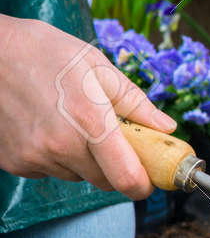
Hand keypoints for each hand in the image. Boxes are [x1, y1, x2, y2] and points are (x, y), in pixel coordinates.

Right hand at [0, 16, 175, 199]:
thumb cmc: (46, 52)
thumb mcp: (98, 67)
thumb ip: (136, 103)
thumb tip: (166, 127)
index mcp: (90, 121)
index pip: (125, 177)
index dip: (144, 184)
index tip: (151, 178)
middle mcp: (60, 146)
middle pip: (104, 180)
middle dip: (117, 166)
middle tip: (115, 138)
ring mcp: (34, 157)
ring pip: (77, 175)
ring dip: (85, 159)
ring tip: (72, 122)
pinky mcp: (14, 162)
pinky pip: (49, 170)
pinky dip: (57, 157)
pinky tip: (48, 126)